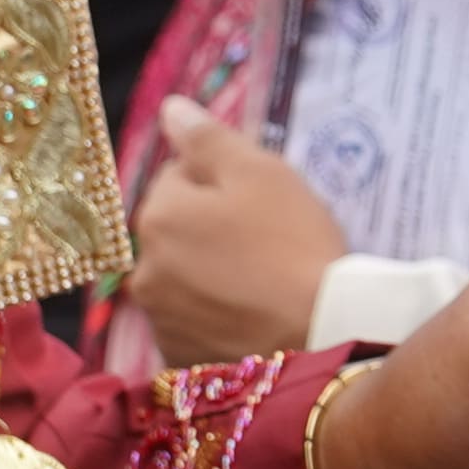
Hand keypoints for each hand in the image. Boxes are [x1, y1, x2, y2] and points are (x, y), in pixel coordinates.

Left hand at [129, 95, 352, 364]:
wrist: (324, 334)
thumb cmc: (295, 245)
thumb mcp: (262, 173)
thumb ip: (208, 139)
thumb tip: (170, 109)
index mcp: (158, 215)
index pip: (178, 176)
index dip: (223, 181)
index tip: (262, 202)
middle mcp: (144, 269)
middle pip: (177, 230)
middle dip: (210, 229)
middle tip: (267, 242)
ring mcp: (160, 320)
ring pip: (183, 277)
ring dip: (209, 274)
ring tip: (262, 284)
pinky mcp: (181, 359)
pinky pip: (193, 323)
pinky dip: (214, 317)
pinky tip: (253, 318)